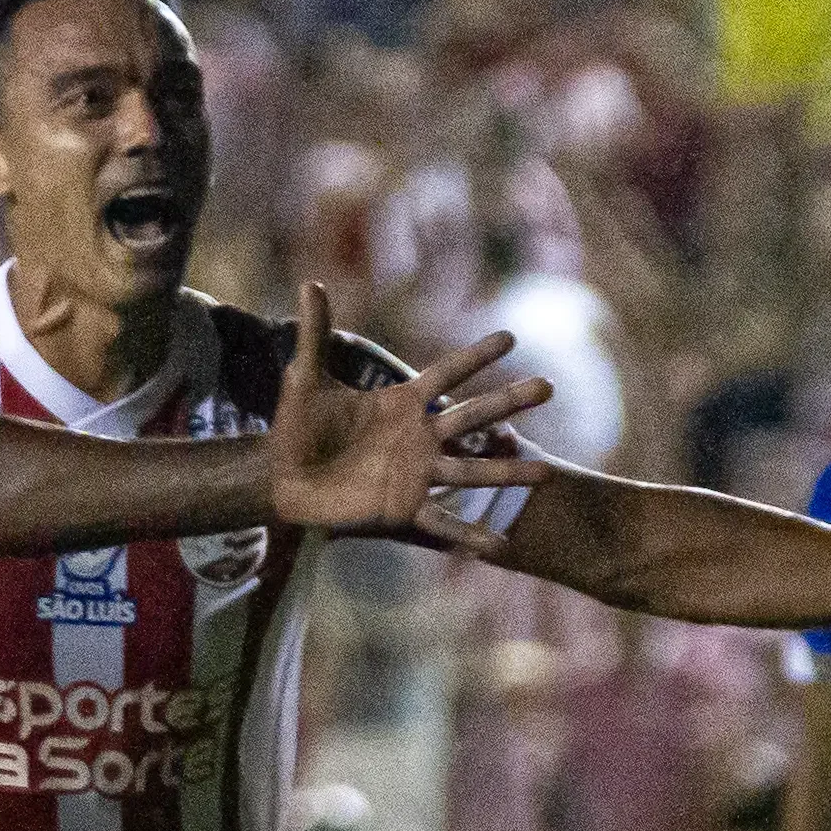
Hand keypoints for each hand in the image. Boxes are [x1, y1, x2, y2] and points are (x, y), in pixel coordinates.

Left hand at [268, 283, 555, 546]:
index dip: (475, 356)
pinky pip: (441, 524)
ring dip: (506, 472)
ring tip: (544, 472)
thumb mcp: (304, 380)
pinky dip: (468, 536)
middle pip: (471, 417)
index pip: (444, 374)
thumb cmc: (296, 428)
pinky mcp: (403, 508)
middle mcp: (418, 437)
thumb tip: (310, 282)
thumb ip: (314, 334)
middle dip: (508, 402)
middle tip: (548, 387)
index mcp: (400, 404)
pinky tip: (498, 548)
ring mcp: (416, 474)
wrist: (282, 479)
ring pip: (469, 471)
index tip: (510, 337)